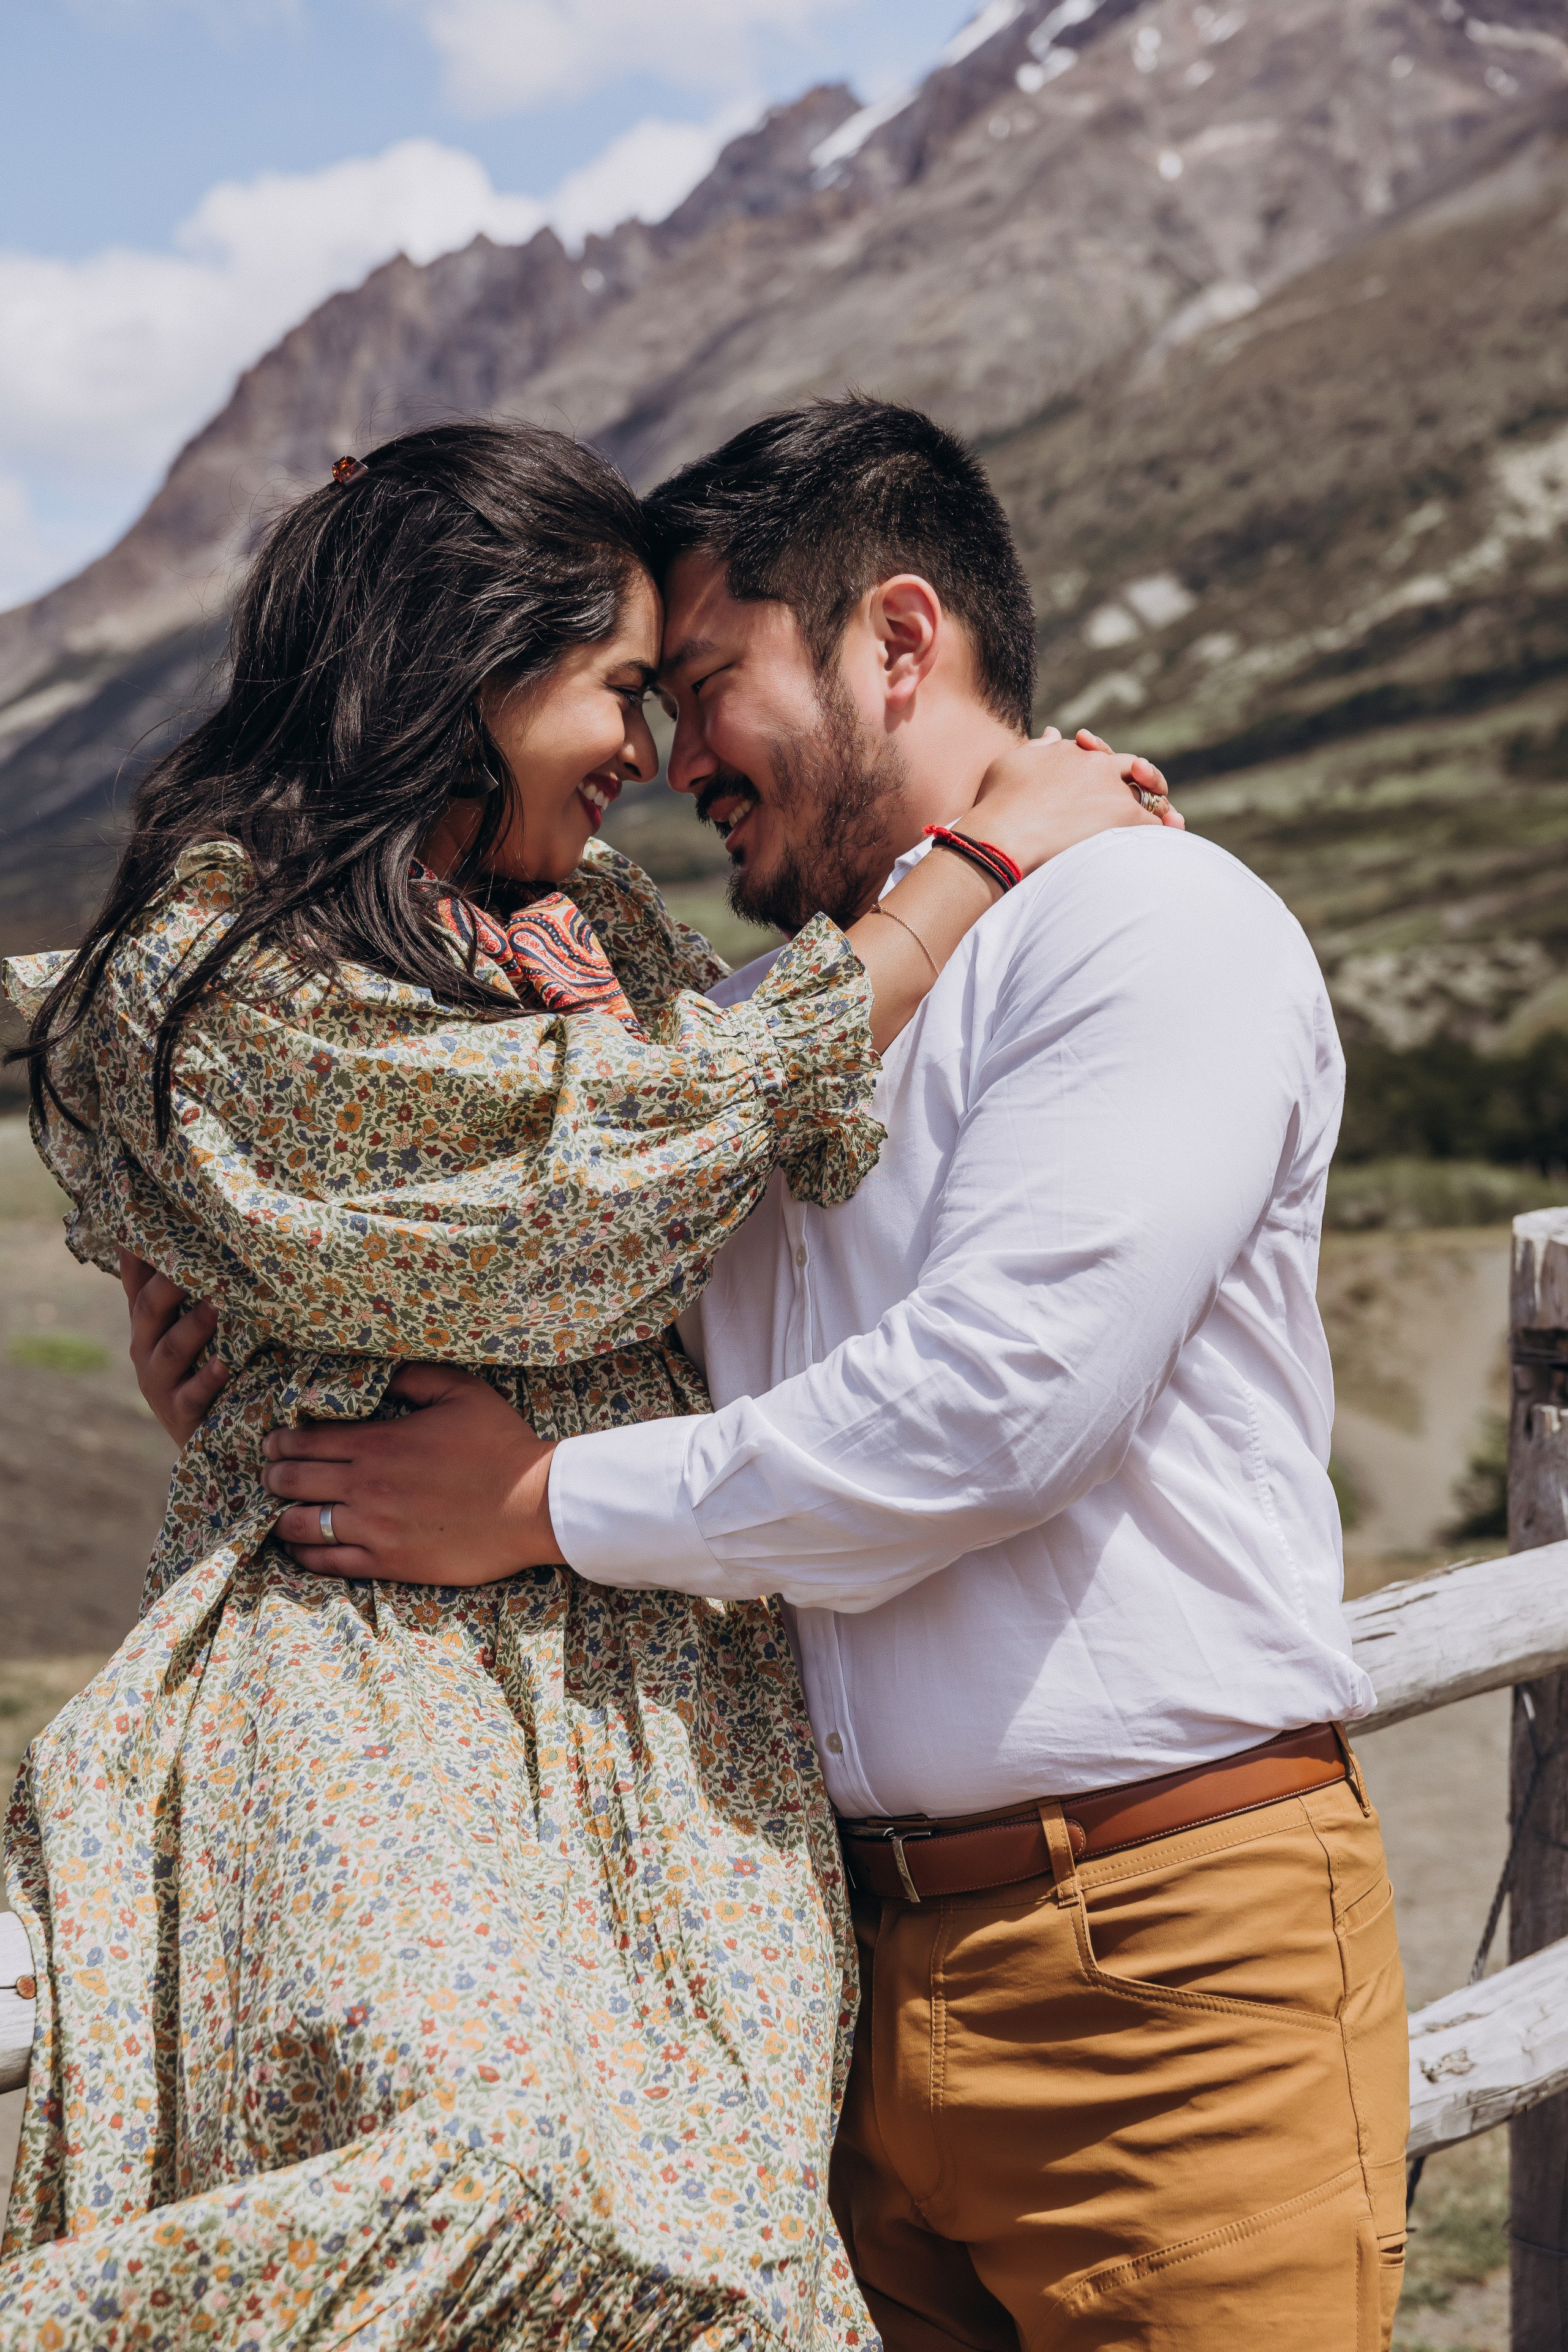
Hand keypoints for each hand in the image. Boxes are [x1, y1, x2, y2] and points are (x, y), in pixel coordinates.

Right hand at [119, 1251, 227, 1446]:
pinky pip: (190, 1395)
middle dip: (168, 1282)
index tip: (142, 1216)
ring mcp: (158, 1382)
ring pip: (170, 1349)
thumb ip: (197, 1287)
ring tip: (219, 1304)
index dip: (136, 1250)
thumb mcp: (195, 1326)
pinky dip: (206, 1379)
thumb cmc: (204, 1366)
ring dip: (194, 1325)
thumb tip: (214, 1232)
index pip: (136, 1280)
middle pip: (148, 1308)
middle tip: (197, 1256)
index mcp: (148, 1323)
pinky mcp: (178, 1413)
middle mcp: (145, 1347)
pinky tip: (223, 1365)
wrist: (206, 1437)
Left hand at [261, 1363, 562, 1583]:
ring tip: (279, 1509)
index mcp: (379, 1442)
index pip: (306, 1440)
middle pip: (292, 1479)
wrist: (533, 1505)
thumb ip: (412, 1376)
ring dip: (281, 1514)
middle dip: (272, 1473)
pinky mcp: (388, 1561)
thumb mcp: (461, 1392)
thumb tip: (379, 1369)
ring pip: (299, 1523)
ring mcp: (374, 1527)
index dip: (281, 1441)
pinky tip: (301, 1546)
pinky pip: (327, 1561)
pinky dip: (304, 1554)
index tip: (273, 1441)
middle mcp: (366, 1484)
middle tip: (268, 1472)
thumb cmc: (500, 1445)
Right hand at [969, 728, 1180, 876]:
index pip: (1102, 754)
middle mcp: (1098, 765)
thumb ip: (1038, 748)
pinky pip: (1156, 821)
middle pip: (1134, 768)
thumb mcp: (1013, 763)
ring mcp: (1114, 790)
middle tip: (1144, 793)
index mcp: (1073, 752)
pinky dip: (1163, 830)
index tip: (1098, 779)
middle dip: (1143, 778)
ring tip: (1167, 823)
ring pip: (1150, 795)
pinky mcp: (1126, 816)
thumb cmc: (998, 802)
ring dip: (1157, 807)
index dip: (1103, 764)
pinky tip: (1162, 838)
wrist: (1003, 833)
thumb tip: (1055, 732)